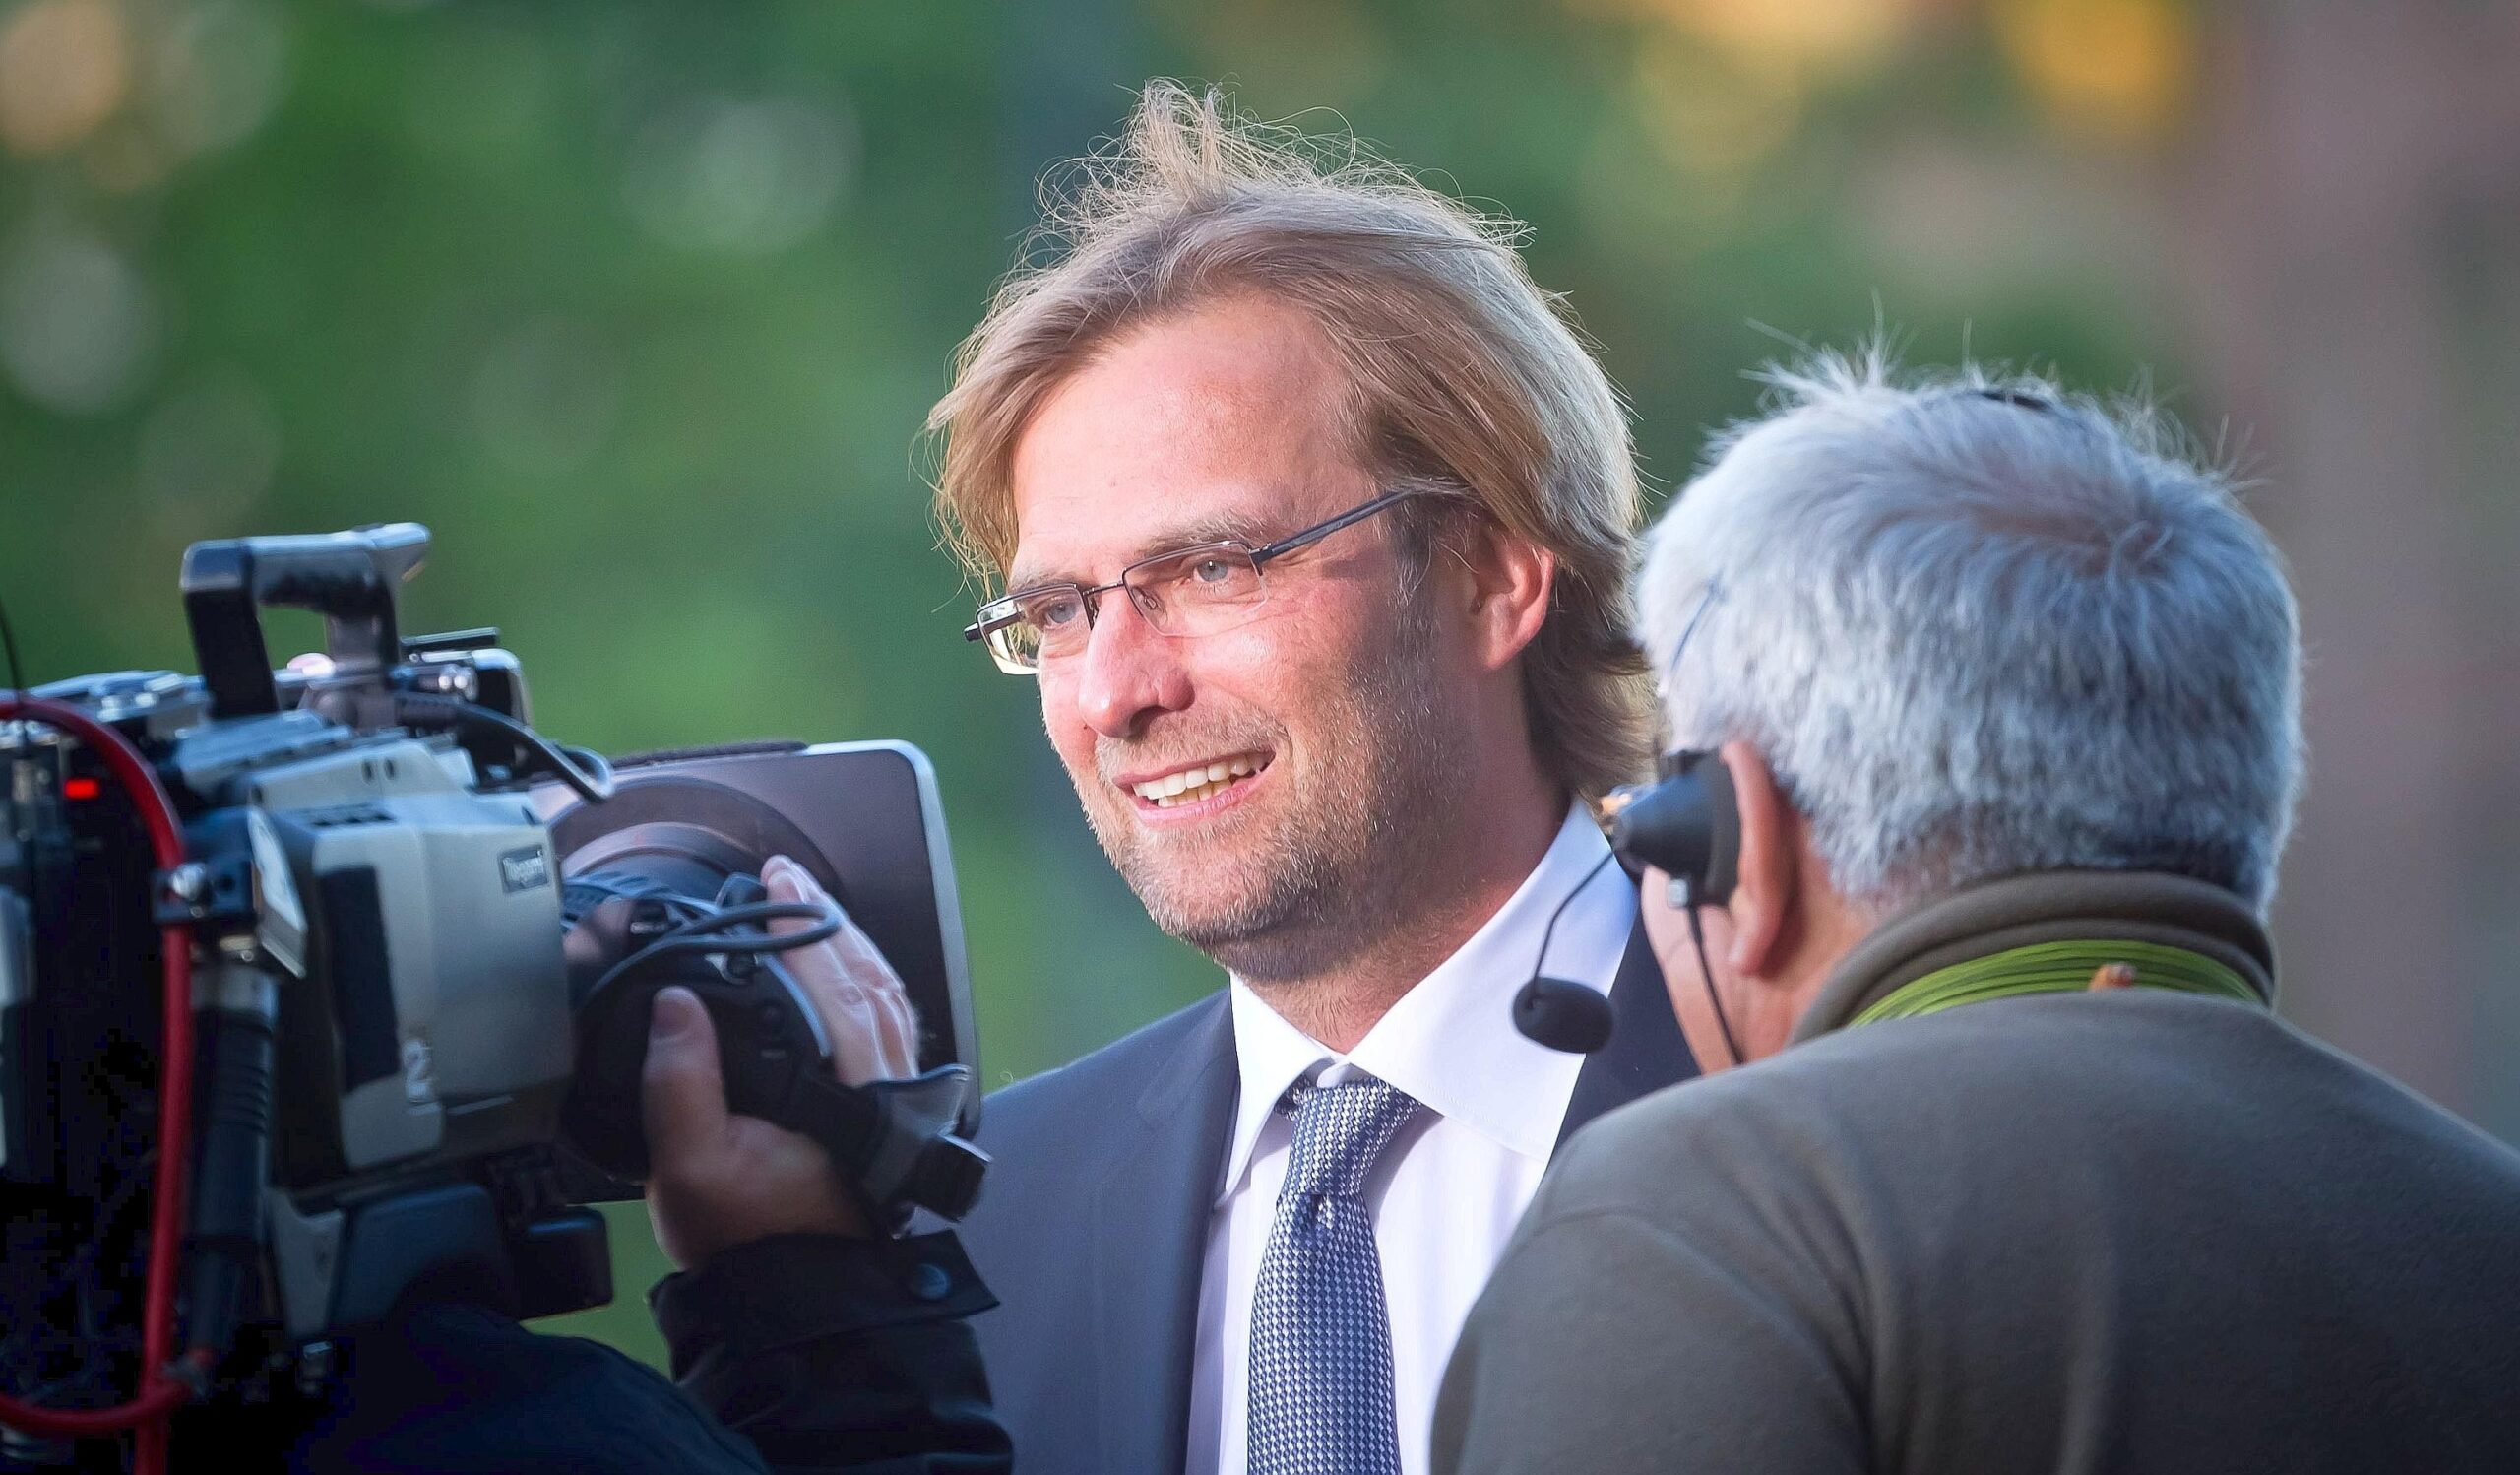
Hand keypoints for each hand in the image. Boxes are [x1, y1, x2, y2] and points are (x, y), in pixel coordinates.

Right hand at [640, 855, 923, 1267]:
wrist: (795, 1297)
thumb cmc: (747, 1237)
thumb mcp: (691, 1166)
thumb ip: (680, 1081)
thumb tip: (677, 1002)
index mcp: (849, 1092)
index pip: (836, 988)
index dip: (805, 928)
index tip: (776, 880)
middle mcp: (885, 1087)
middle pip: (871, 980)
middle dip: (829, 921)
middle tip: (788, 876)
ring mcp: (896, 1099)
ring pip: (888, 1001)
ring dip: (852, 947)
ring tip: (813, 906)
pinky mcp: (891, 1112)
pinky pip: (889, 1027)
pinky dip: (866, 985)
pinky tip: (841, 968)